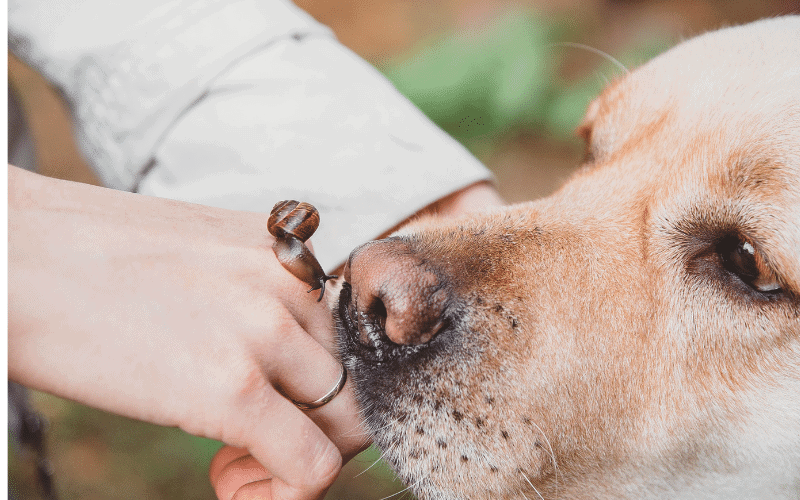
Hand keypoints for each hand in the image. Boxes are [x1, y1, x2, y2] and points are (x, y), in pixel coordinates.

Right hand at [8, 166, 368, 499]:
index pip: (349, 334)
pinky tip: (225, 480)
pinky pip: (311, 467)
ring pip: (346, 424)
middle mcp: (288, 284)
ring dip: (299, 456)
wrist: (9, 253)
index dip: (319, 380)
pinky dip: (285, 493)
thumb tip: (265, 350)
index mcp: (281, 253)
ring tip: (232, 460)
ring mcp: (265, 333)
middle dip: (314, 423)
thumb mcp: (196, 256)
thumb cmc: (84, 257)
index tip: (273, 400)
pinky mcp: (232, 390)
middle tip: (252, 440)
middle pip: (354, 379)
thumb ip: (248, 293)